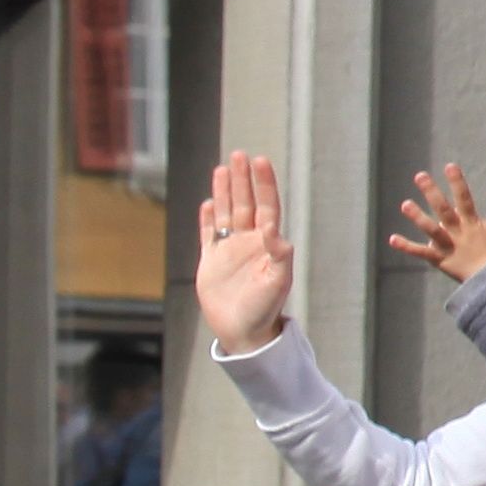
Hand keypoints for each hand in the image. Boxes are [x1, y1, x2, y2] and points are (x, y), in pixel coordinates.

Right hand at [191, 148, 296, 352]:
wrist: (243, 331)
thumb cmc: (264, 309)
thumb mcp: (277, 282)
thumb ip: (278, 254)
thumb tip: (273, 228)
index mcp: (267, 243)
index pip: (266, 206)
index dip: (263, 184)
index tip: (259, 161)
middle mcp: (249, 242)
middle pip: (245, 203)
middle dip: (242, 179)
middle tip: (239, 154)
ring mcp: (229, 251)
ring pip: (227, 214)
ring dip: (225, 192)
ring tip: (222, 169)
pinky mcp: (211, 262)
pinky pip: (208, 235)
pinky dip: (207, 219)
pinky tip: (207, 204)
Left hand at [388, 159, 485, 282]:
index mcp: (472, 222)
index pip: (465, 198)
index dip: (458, 182)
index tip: (450, 166)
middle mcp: (458, 231)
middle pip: (444, 209)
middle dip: (432, 192)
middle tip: (419, 175)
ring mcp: (448, 245)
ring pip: (431, 229)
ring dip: (418, 217)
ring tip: (404, 204)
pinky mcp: (439, 259)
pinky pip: (420, 252)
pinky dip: (406, 246)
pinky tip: (392, 238)